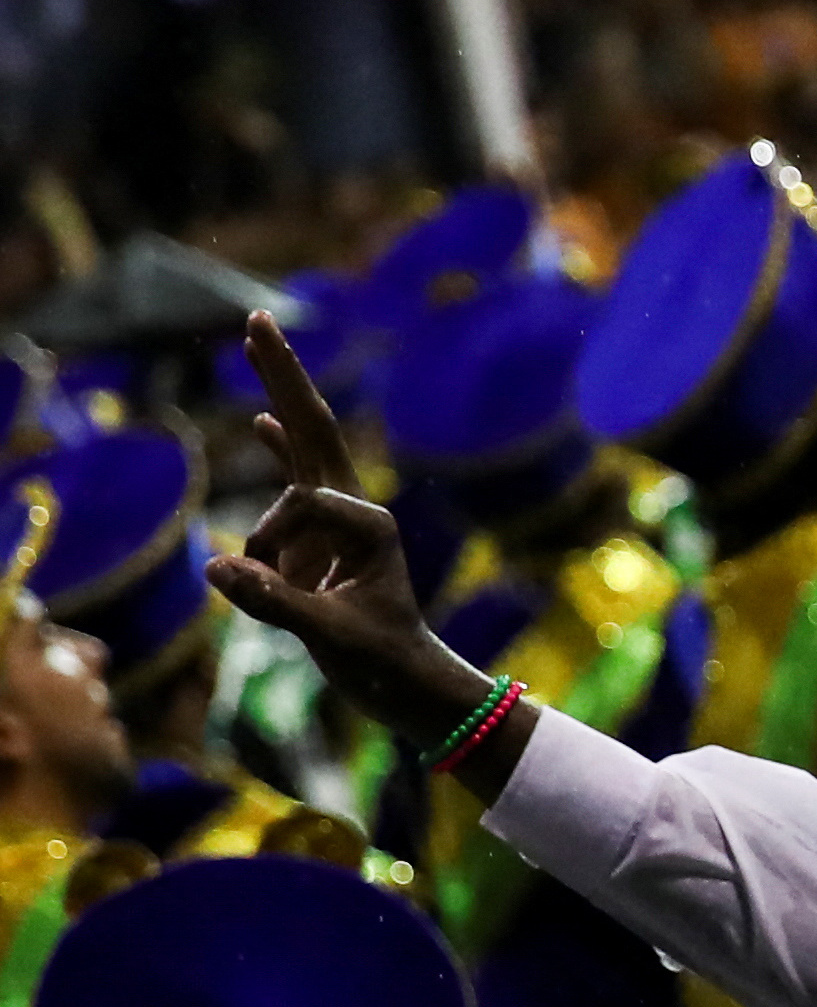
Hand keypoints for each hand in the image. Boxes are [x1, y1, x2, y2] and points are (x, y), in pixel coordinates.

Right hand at [208, 315, 499, 766]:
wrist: (411, 688)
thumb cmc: (383, 665)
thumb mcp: (329, 637)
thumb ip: (274, 601)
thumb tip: (215, 565)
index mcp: (367, 525)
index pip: (296, 504)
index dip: (271, 545)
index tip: (271, 588)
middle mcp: (355, 511)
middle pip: (313, 425)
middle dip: (284, 373)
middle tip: (258, 318)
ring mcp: (338, 521)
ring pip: (303, 443)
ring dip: (277, 391)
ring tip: (258, 338)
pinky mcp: (323, 538)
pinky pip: (295, 480)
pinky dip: (279, 449)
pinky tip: (264, 419)